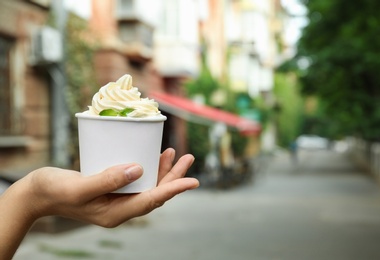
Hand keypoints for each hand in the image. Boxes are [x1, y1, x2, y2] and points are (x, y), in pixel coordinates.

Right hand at [20, 148, 198, 226]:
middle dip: (174, 176)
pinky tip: (152, 156)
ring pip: (147, 186)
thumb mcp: (80, 187)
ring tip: (175, 153)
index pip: (152, 201)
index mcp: (115, 213)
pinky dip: (146, 168)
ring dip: (163, 170)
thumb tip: (139, 169)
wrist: (37, 193)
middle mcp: (120, 208)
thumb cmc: (54, 191)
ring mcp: (116, 200)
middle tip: (189, 158)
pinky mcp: (111, 189)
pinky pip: (136, 180)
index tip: (193, 181)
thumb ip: (108, 179)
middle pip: (155, 193)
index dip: (174, 189)